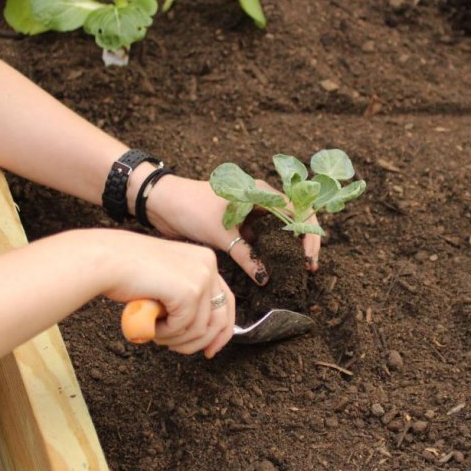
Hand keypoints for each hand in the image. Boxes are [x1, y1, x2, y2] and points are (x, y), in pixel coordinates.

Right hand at [101, 233, 233, 357]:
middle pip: (220, 317)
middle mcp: (208, 265)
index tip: (210, 350)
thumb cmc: (128, 271)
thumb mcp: (167, 280)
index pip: (226, 301)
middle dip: (203, 342)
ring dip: (177, 339)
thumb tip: (202, 330)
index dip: (221, 330)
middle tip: (180, 351)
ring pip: (200, 328)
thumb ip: (186, 297)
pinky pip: (183, 328)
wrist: (107, 260)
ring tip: (155, 333)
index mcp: (205, 259)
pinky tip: (150, 325)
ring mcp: (201, 277)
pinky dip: (165, 334)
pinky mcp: (189, 291)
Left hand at [143, 175, 321, 282]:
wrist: (162, 204)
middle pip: (293, 220)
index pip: (298, 210)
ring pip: (278, 230)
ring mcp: (249, 212)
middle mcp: (259, 199)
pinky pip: (261, 238)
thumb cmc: (191, 209)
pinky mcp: (238, 224)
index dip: (309, 234)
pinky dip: (269, 251)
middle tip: (307, 267)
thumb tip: (265, 278)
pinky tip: (272, 268)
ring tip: (296, 270)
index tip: (308, 257)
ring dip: (287, 248)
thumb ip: (246, 256)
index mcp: (260, 192)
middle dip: (303, 242)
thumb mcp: (222, 234)